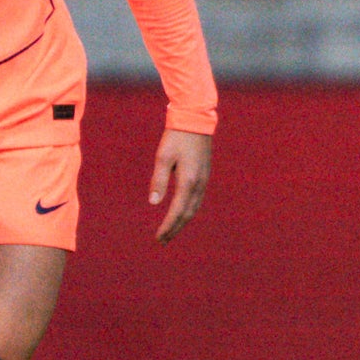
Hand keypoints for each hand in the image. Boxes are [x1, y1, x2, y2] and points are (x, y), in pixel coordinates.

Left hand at [149, 128, 211, 242]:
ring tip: (171, 230)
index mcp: (188, 181)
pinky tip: (182, 212)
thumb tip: (154, 203)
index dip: (167, 226)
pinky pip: (197, 199)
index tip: (158, 237)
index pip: (177, 211)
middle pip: (187, 214)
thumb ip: (159, 181)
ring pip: (194, 208)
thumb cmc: (176, 137)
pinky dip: (189, 210)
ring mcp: (204, 179)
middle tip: (163, 240)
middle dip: (175, 228)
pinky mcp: (205, 174)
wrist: (196, 119)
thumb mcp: (163, 157)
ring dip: (182, 221)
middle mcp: (199, 184)